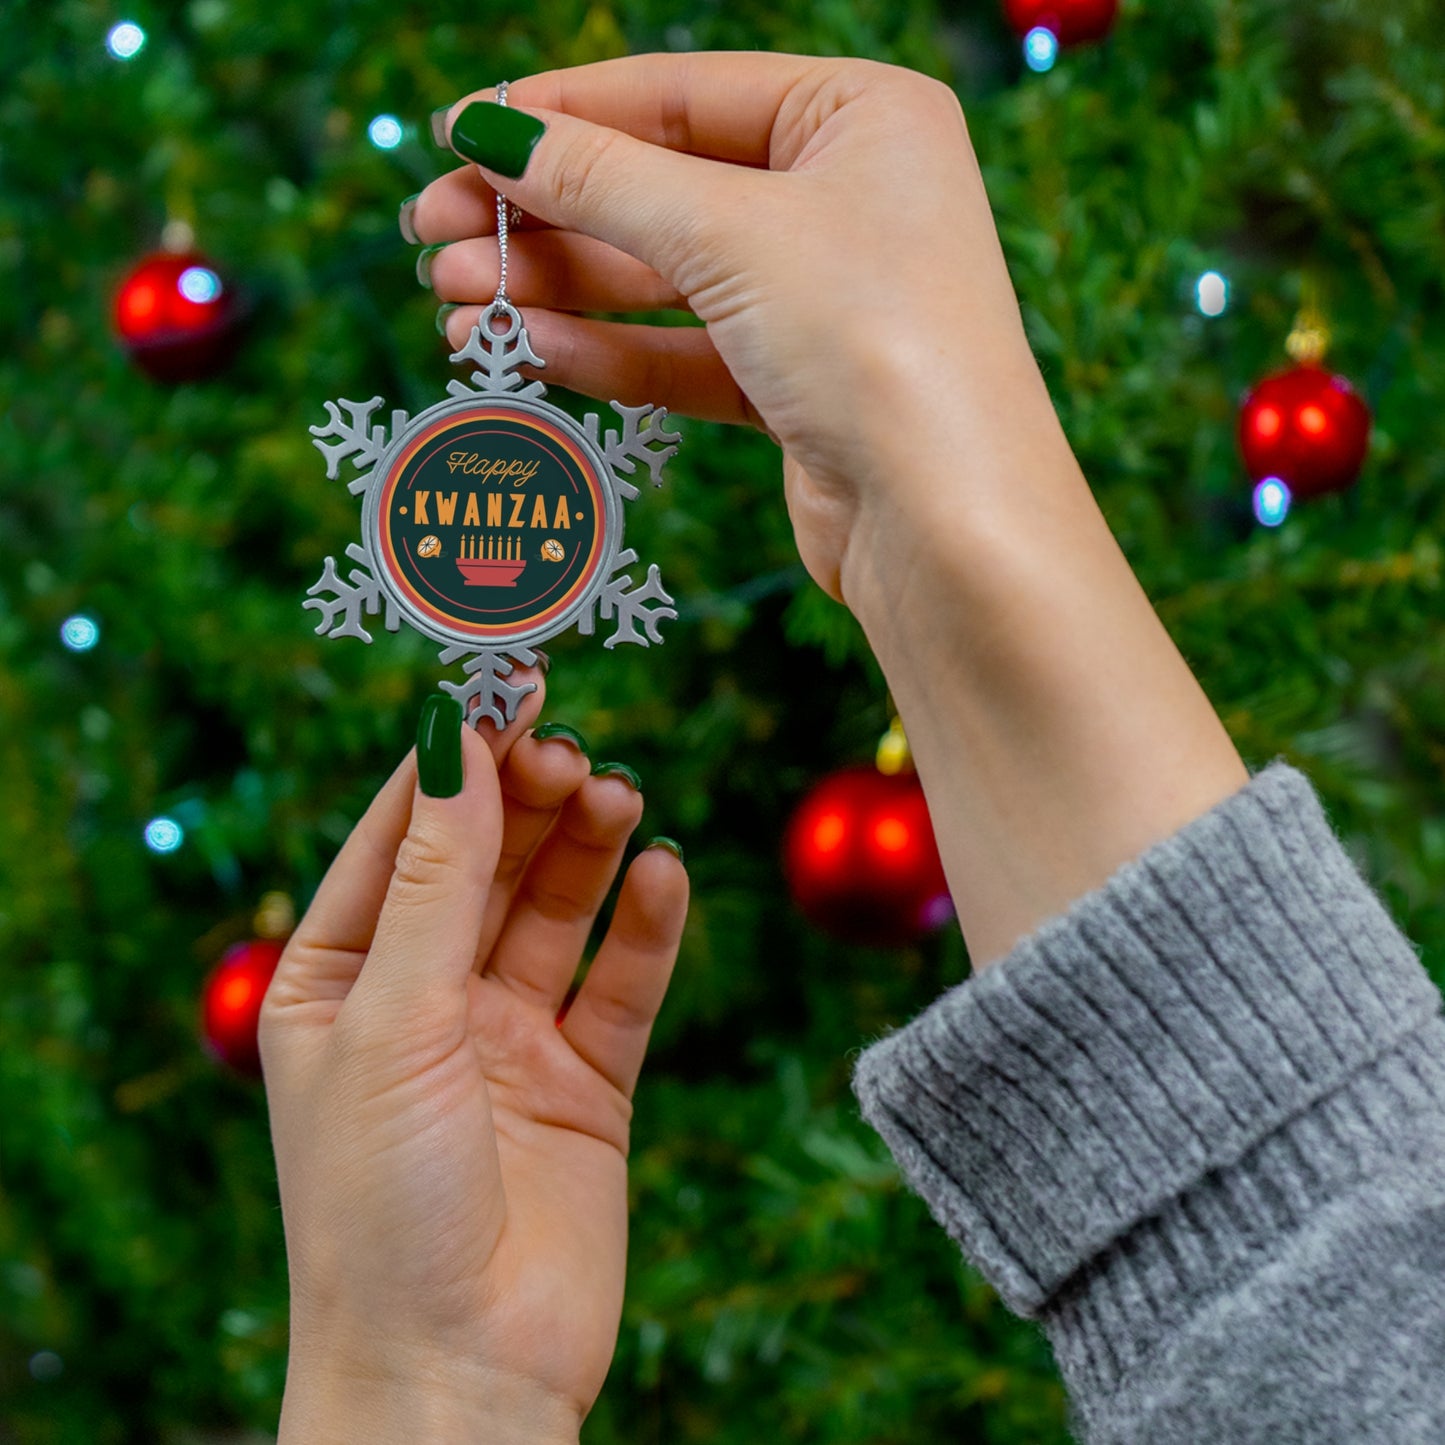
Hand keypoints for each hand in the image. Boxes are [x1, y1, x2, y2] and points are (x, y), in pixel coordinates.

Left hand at [259, 679, 687, 1440]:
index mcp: (340, 978)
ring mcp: (508, 1038)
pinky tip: (664, 877)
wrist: (458, 1375)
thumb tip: (455, 736)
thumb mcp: (394, 1018)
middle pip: (486, 860)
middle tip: (571, 750)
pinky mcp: (586, 1082)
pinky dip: (646, 927)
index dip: (453, 755)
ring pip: (556, 909)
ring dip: (588, 848)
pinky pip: (622, 983)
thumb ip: (438, 878)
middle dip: (526, 798)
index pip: (400, 834)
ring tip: (618, 797)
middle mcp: (424, 998)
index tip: (505, 678)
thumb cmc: (381, 1205)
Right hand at [411, 53, 1060, 603]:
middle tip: (432, 236)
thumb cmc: (874, 342)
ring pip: (663, 279)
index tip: (456, 133)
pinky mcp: (798, 387)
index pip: (679, 93)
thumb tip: (490, 131)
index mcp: (859, 116)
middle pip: (660, 188)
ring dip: (557, 289)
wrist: (947, 526)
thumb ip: (602, 180)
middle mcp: (845, 198)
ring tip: (454, 303)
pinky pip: (684, 353)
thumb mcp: (728, 233)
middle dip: (542, 215)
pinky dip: (607, 352)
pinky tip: (527, 351)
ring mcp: (821, 297)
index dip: (560, 113)